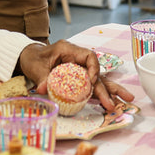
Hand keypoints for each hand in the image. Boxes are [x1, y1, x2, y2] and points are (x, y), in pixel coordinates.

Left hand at [18, 40, 133, 111]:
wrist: (28, 59)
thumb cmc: (33, 58)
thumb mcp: (36, 66)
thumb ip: (42, 77)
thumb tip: (43, 89)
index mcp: (69, 50)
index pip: (89, 56)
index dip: (94, 69)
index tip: (92, 82)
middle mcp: (78, 60)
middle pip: (97, 73)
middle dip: (109, 87)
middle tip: (120, 100)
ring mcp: (78, 71)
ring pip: (98, 82)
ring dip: (110, 92)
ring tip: (126, 101)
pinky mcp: (76, 81)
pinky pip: (90, 89)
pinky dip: (99, 97)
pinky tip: (110, 104)